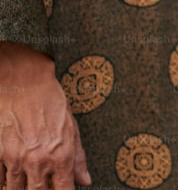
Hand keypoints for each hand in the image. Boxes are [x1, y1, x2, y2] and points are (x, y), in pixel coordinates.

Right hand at [0, 43, 90, 188]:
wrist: (24, 83)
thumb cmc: (51, 101)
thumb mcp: (72, 128)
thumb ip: (78, 158)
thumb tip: (85, 180)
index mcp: (61, 155)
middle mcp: (38, 161)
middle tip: (43, 187)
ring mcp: (16, 159)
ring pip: (14, 189)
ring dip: (20, 189)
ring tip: (27, 183)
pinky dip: (4, 181)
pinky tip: (10, 179)